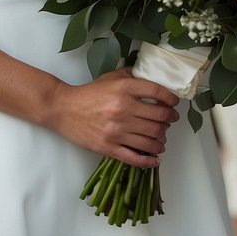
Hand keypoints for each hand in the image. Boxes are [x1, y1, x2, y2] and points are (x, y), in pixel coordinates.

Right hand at [50, 68, 180, 168]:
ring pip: (151, 139)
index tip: (174, 104)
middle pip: (159, 118)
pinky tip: (155, 159)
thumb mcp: (110, 78)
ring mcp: (116, 130)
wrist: (62, 108)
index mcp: (124, 89)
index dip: (171, 99)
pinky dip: (148, 161)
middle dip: (170, 120)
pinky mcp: (108, 147)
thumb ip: (131, 75)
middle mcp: (123, 109)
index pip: (157, 93)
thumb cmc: (88, 93)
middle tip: (170, 120)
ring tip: (162, 138)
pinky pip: (134, 157)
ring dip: (161, 140)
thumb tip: (152, 77)